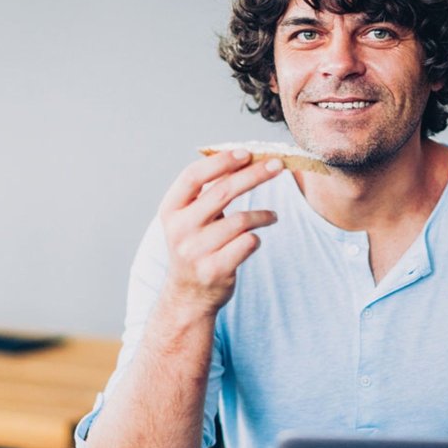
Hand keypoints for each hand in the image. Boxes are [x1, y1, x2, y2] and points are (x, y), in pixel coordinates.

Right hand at [157, 150, 282, 318]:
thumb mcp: (190, 217)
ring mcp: (196, 251)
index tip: (246, 153)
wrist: (188, 294)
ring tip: (272, 216)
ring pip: (241, 220)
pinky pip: (248, 243)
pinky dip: (257, 237)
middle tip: (277, 165)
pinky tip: (256, 238)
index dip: (221, 161)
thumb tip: (241, 157)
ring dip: (263, 215)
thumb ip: (208, 191)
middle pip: (222, 192)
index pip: (194, 176)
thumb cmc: (195, 246)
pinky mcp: (215, 270)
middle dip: (254, 175)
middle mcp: (180, 229)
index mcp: (171, 210)